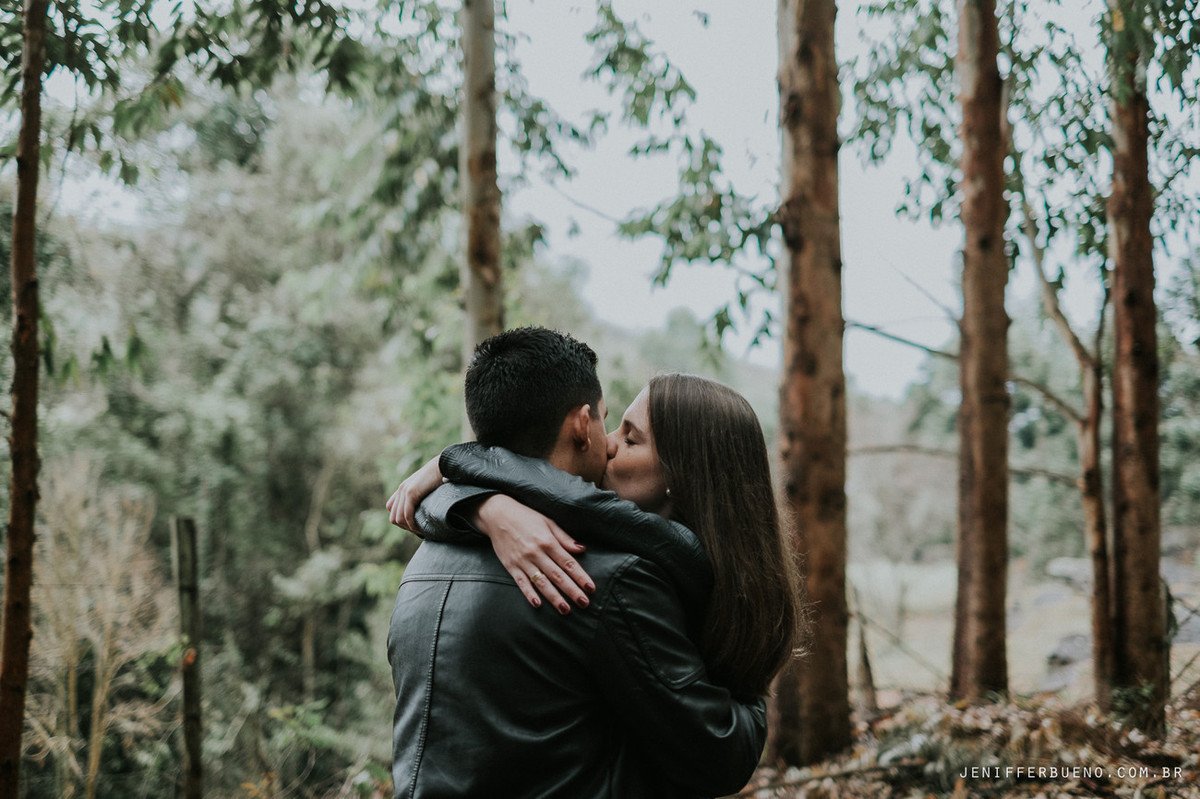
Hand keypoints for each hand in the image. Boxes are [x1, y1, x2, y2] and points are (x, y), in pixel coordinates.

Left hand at [386, 456, 442, 531]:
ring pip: (398, 518)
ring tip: (420, 531)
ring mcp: (404, 491)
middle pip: (393, 517)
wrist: (444, 465)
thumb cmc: (440, 477)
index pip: (392, 509)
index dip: (401, 520)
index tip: (414, 525)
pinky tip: (420, 529)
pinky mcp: (411, 493)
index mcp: (403, 489)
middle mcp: (401, 490)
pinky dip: (412, 525)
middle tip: (418, 531)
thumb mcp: (426, 487)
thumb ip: (421, 496)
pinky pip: (406, 515)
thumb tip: (424, 510)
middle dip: (405, 527)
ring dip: (409, 528)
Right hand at [473, 495, 595, 614]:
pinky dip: (529, 594)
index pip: (568, 563)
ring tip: (565, 610)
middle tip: (584, 603)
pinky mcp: (510, 566)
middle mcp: (536, 552)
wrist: (497, 515)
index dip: (581, 576)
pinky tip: (537, 604)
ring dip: (554, 597)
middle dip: (572, 591)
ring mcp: (522, 561)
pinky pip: (521, 582)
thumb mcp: (548, 522)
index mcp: (548, 541)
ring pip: (541, 582)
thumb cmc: (526, 517)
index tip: (591, 588)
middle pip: (557, 575)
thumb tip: (581, 549)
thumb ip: (564, 538)